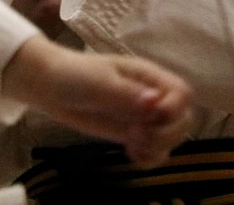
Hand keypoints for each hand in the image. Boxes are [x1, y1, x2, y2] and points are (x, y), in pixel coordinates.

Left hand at [2, 36, 192, 167]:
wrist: (50, 87)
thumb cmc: (73, 76)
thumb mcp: (98, 83)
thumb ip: (127, 93)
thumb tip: (156, 102)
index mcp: (148, 75)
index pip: (182, 92)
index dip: (174, 109)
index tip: (150, 118)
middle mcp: (152, 95)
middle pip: (183, 118)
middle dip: (165, 133)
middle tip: (135, 136)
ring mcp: (144, 116)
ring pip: (173, 137)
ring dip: (158, 147)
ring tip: (131, 146)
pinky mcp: (134, 133)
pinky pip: (157, 151)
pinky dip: (151, 158)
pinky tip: (130, 154)